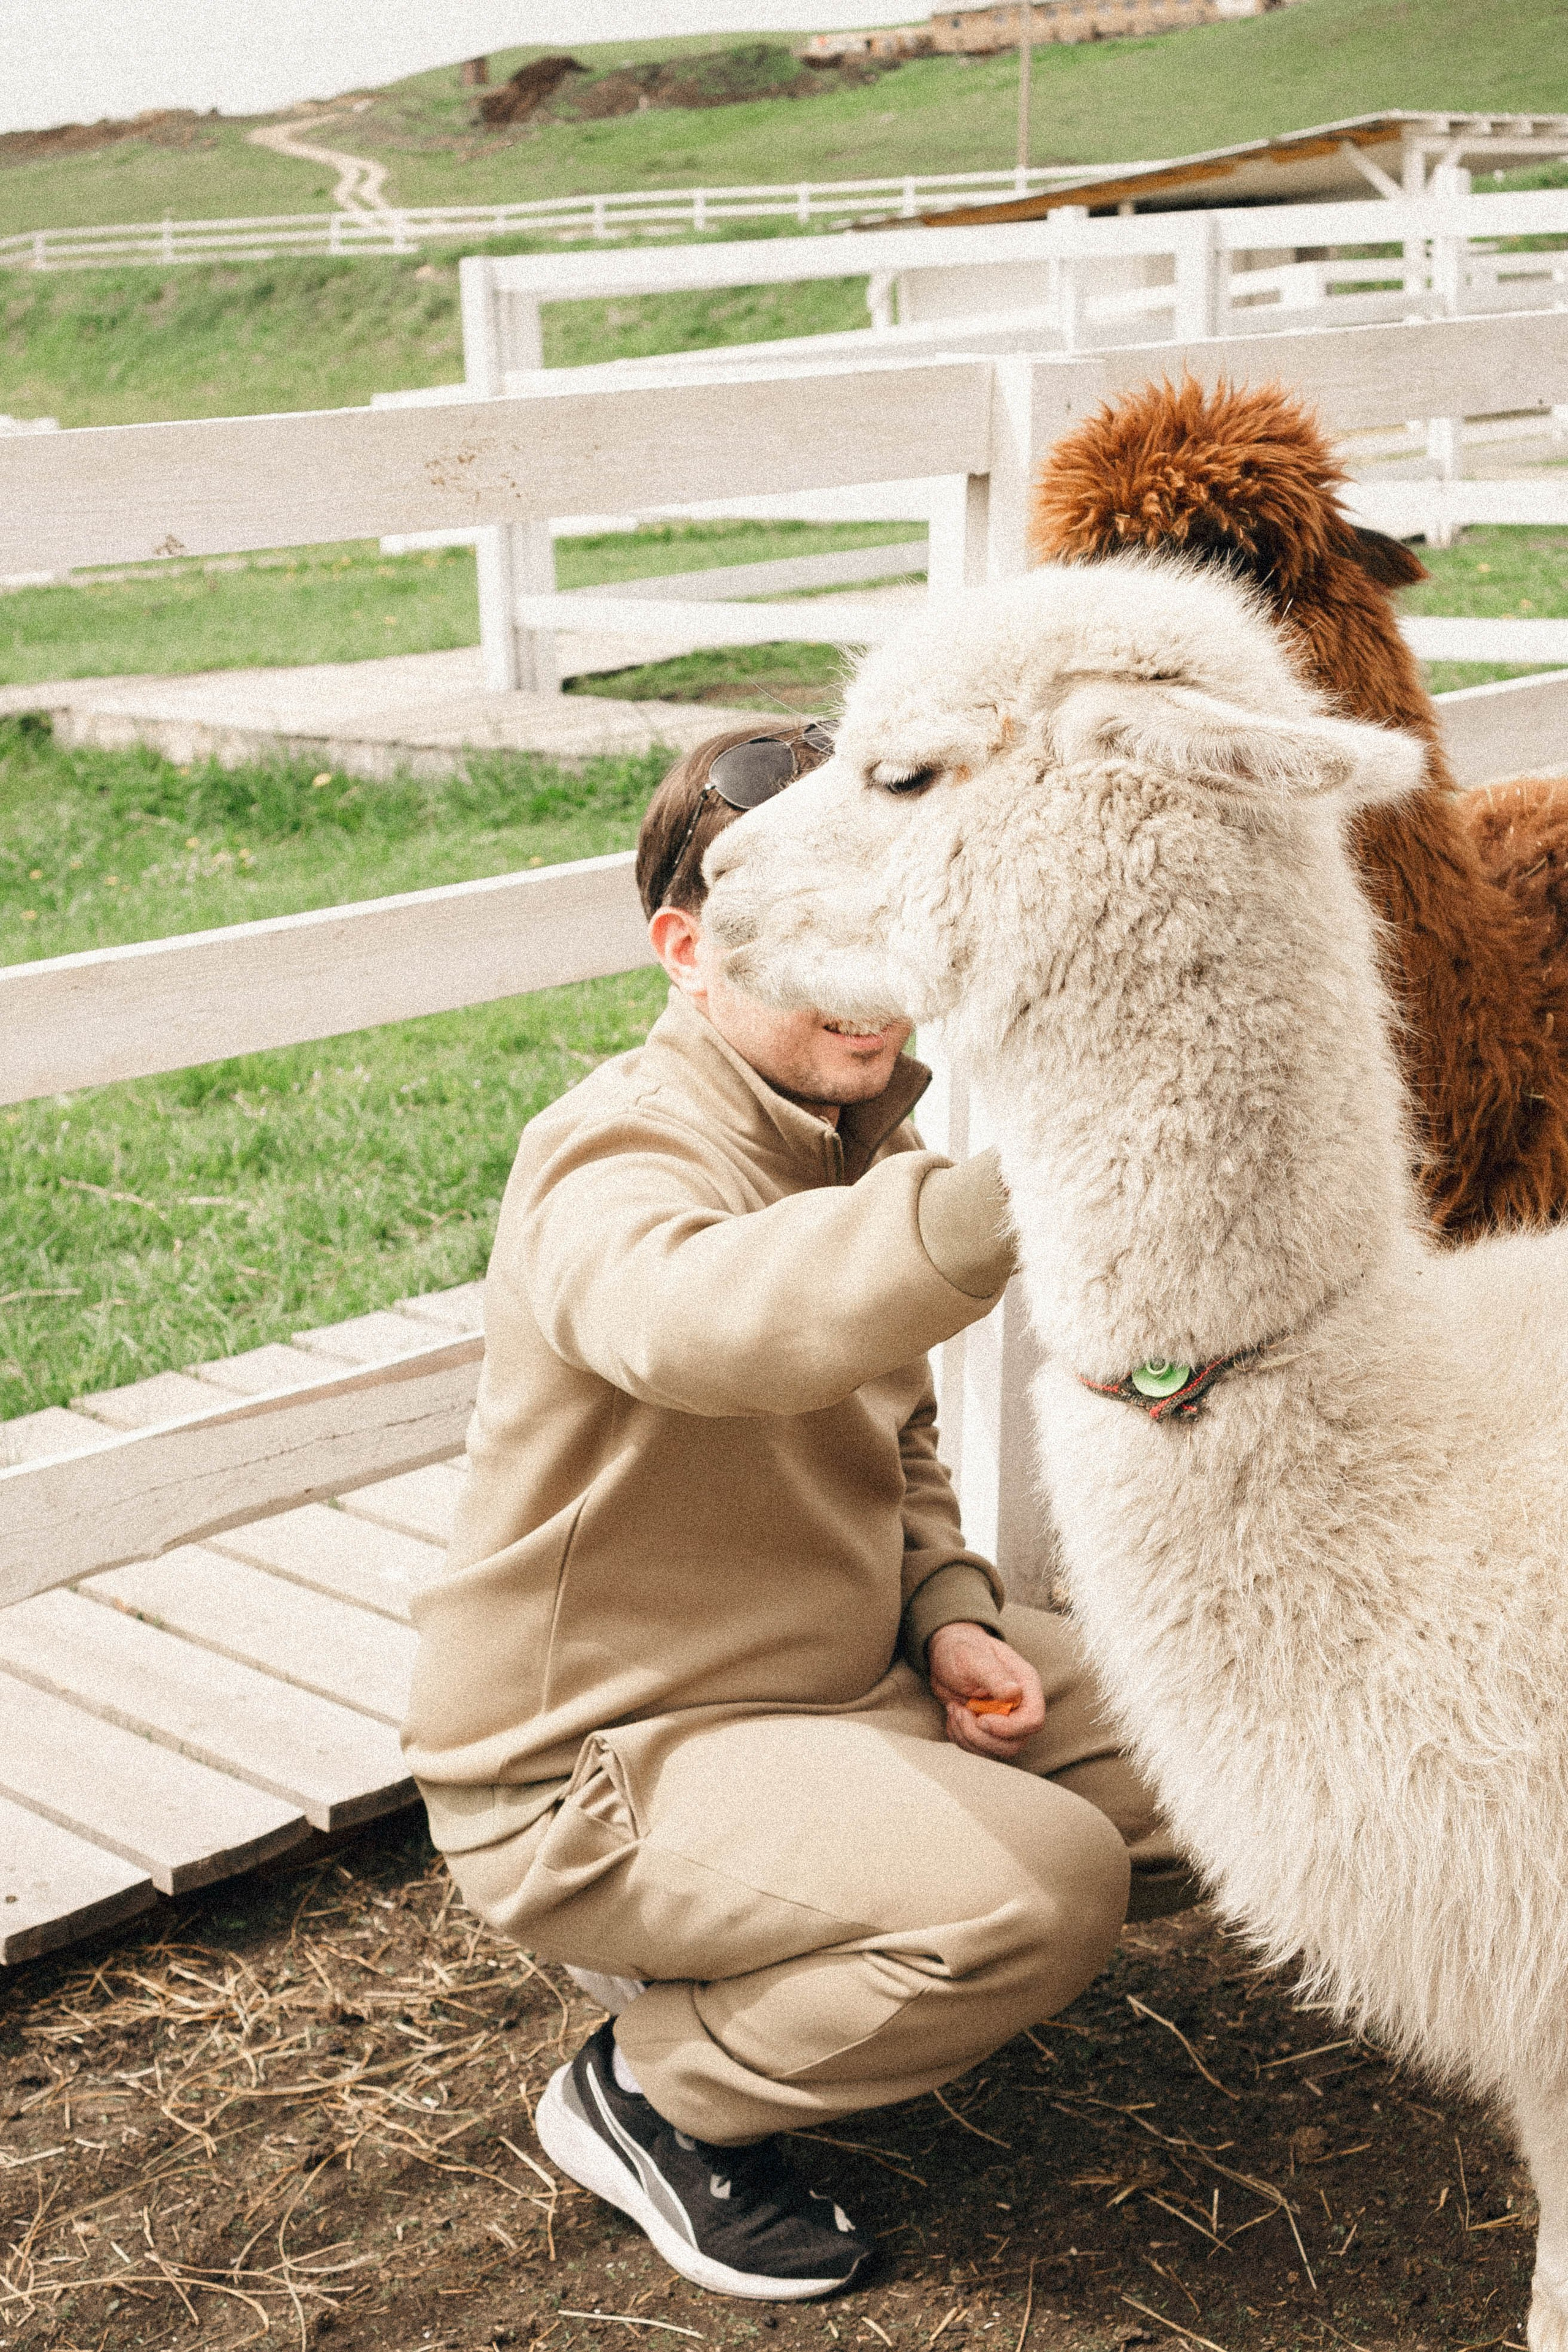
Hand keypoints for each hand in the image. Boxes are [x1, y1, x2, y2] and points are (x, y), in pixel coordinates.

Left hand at [927, 1621, 1045, 1759]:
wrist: (945, 1657)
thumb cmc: (961, 1650)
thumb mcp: (973, 1658)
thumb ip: (994, 1676)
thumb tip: (1015, 1693)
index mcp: (1025, 1685)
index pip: (1033, 1720)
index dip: (1009, 1728)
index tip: (982, 1719)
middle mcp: (1019, 1706)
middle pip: (1015, 1743)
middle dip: (982, 1736)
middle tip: (961, 1712)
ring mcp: (1004, 1721)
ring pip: (997, 1751)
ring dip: (968, 1737)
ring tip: (955, 1710)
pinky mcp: (988, 1731)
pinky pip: (979, 1750)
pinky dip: (961, 1738)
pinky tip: (954, 1715)